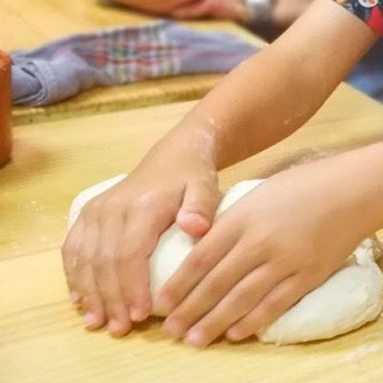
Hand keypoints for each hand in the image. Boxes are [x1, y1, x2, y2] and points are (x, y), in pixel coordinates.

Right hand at [61, 165, 220, 336]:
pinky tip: (80, 300)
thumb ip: (202, 206)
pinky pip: (73, 249)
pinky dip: (74, 277)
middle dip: (110, 298)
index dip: (131, 287)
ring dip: (89, 293)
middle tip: (119, 328)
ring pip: (84, 258)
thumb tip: (195, 227)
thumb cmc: (192, 177)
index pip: (129, 253)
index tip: (141, 314)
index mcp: (141, 206)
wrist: (172, 156)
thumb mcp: (206, 186)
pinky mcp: (86, 215)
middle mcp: (111, 209)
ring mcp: (94, 212)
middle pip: (104, 261)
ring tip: (97, 322)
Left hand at [156, 164, 373, 346]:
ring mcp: (286, 260)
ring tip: (195, 339)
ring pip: (242, 299)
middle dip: (189, 310)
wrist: (356, 189)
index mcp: (243, 218)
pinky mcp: (309, 275)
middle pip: (216, 283)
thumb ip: (233, 222)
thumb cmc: (306, 186)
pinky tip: (235, 333)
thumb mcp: (260, 195)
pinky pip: (275, 304)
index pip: (200, 258)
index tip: (160, 303)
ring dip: (215, 322)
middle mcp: (260, 241)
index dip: (178, 284)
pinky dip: (253, 321)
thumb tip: (204, 250)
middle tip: (170, 330)